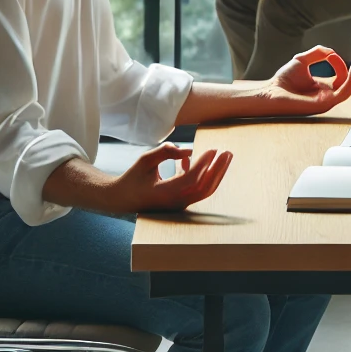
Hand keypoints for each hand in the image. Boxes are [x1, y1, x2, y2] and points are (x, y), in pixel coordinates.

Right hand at [111, 142, 232, 212]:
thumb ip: (164, 153)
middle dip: (218, 170)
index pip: (192, 180)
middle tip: (227, 153)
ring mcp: (180, 203)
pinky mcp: (180, 200)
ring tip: (224, 156)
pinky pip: (196, 188)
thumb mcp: (144, 161)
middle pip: (205, 188)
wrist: (122, 199)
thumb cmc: (132, 180)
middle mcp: (176, 201)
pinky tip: (191, 159)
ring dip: (215, 173)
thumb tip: (185, 149)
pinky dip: (201, 174)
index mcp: (167, 194)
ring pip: (204, 190)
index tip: (213, 149)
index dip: (204, 164)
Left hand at [257, 46, 350, 115]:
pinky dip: (350, 80)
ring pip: (349, 89)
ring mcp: (326, 102)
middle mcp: (327, 97)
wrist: (271, 92)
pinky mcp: (324, 104)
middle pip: (349, 85)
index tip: (330, 55)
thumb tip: (333, 53)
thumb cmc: (283, 80)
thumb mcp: (302, 60)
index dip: (339, 64)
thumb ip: (318, 53)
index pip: (340, 78)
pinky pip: (343, 93)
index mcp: (323, 89)